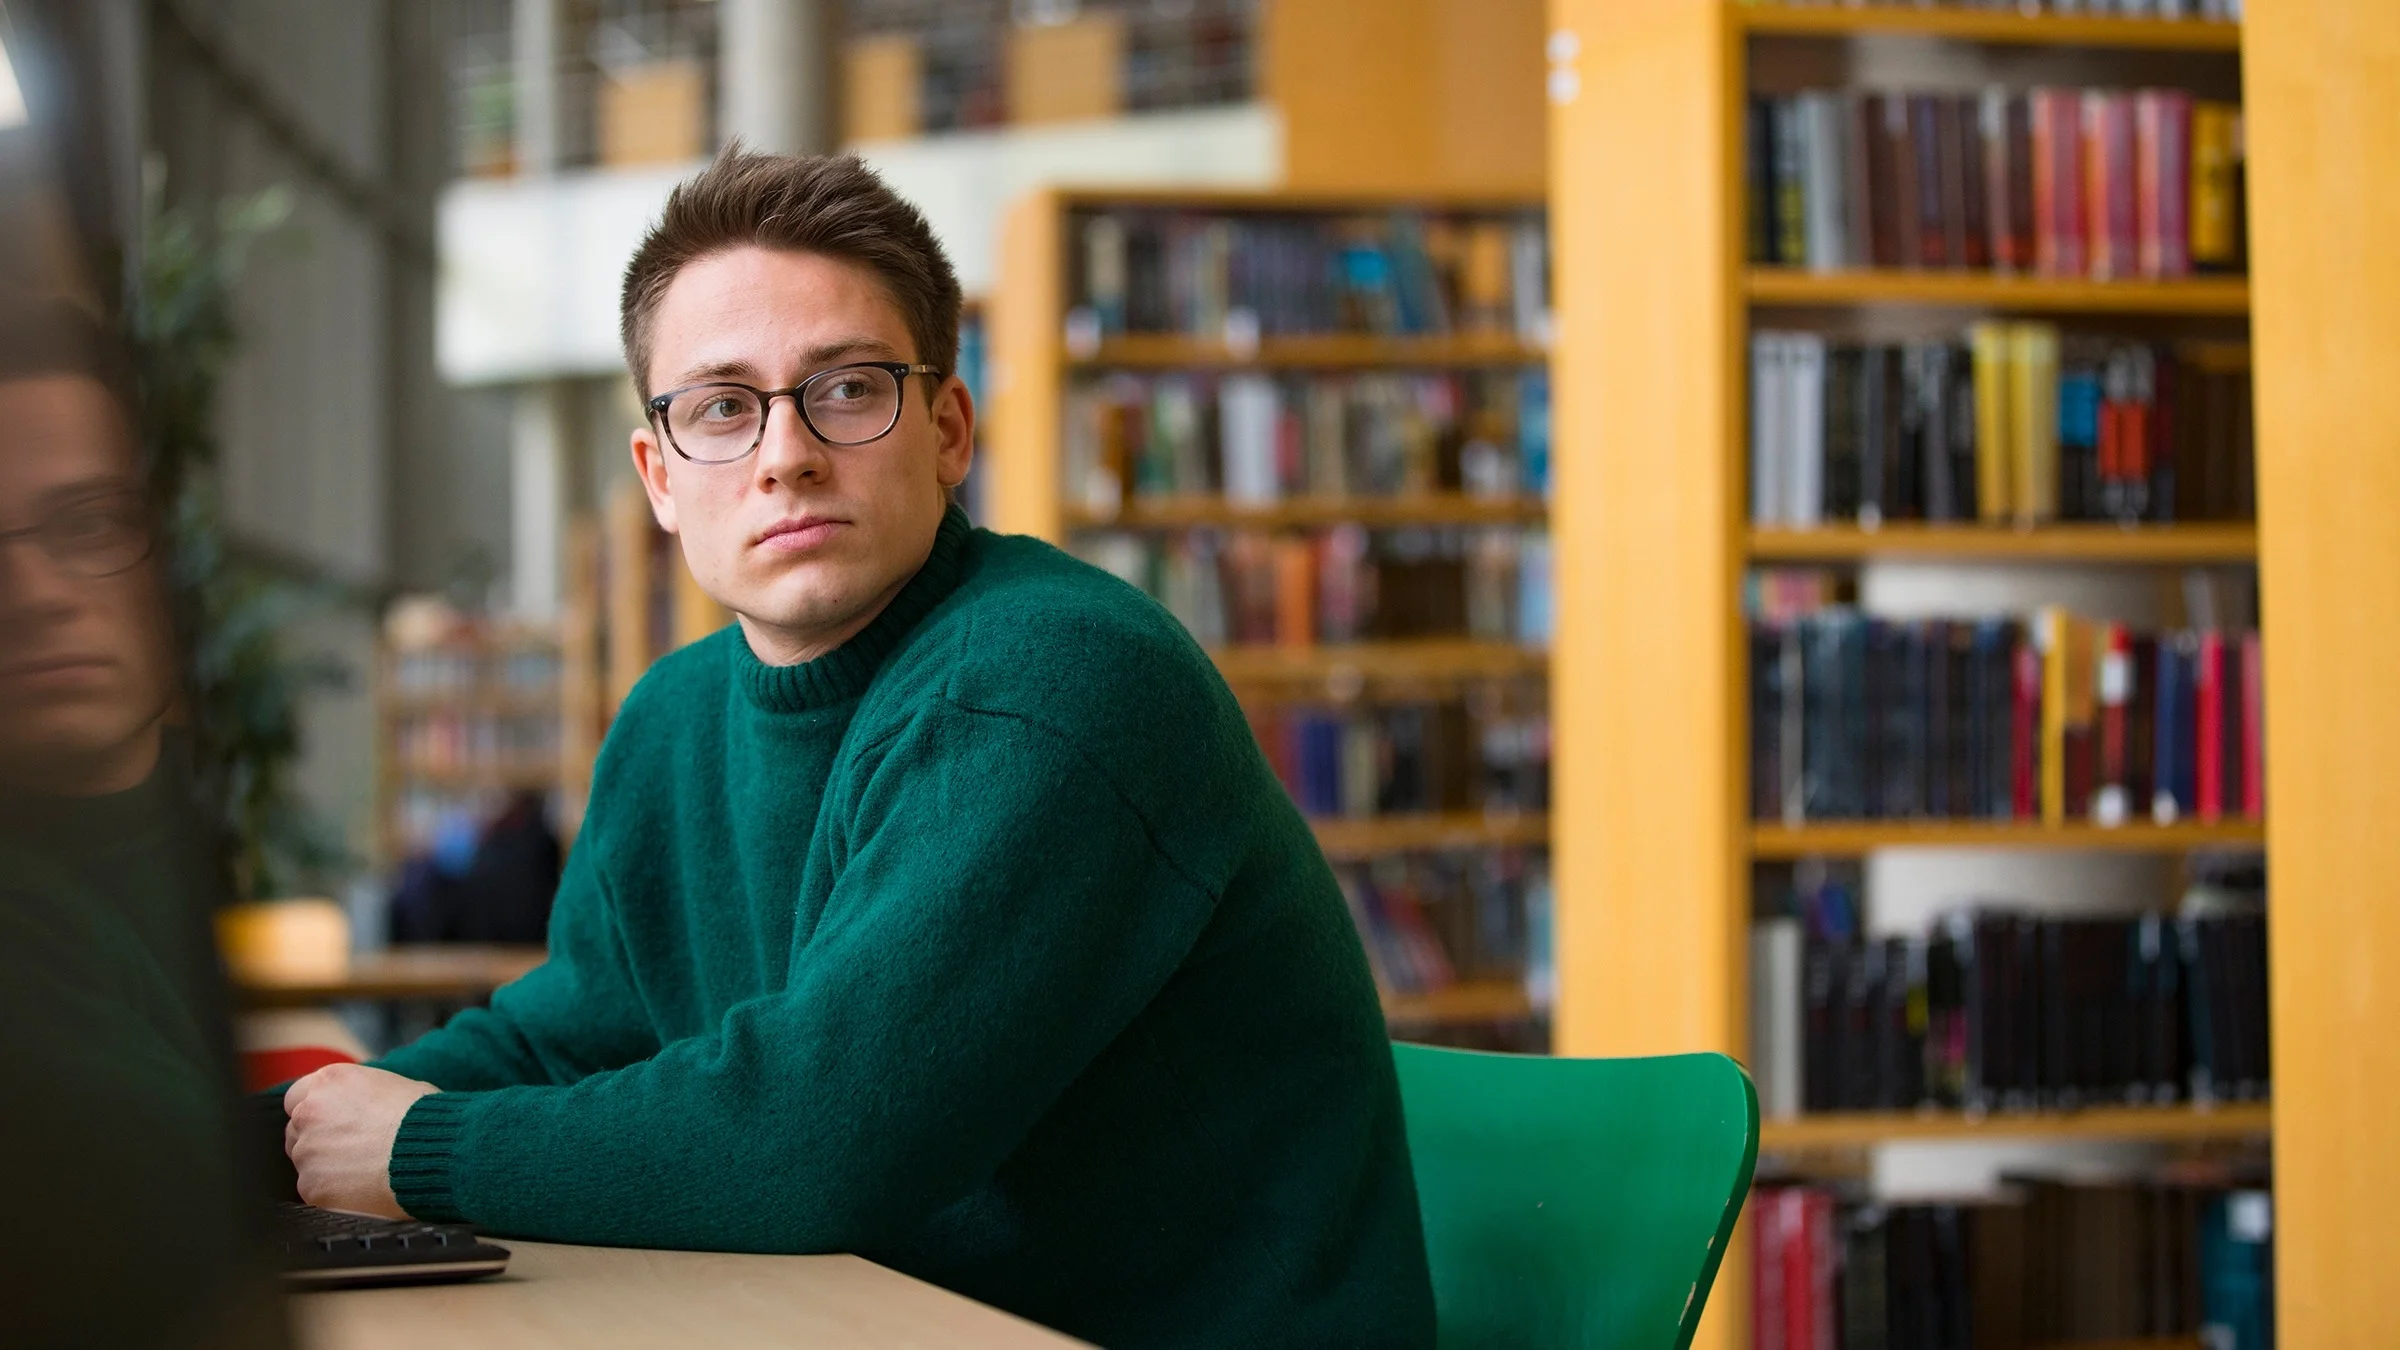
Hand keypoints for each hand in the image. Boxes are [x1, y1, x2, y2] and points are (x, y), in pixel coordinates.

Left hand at [283, 1064, 437, 1217]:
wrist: (435, 1153)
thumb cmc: (425, 1118)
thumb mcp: (393, 1087)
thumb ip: (361, 1095)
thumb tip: (361, 1107)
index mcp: (328, 1082)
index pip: (298, 1097)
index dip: (316, 1112)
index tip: (332, 1123)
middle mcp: (309, 1113)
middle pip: (297, 1131)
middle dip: (318, 1140)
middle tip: (351, 1151)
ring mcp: (307, 1151)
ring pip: (306, 1162)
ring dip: (326, 1167)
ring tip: (364, 1172)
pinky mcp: (312, 1186)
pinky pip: (316, 1190)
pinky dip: (334, 1193)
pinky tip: (363, 1188)